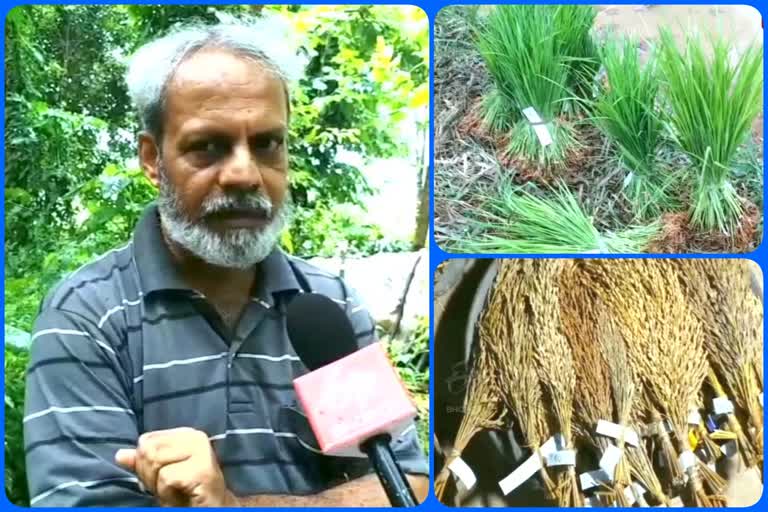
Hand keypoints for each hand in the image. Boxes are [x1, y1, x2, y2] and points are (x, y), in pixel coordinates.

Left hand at [115, 427, 238, 506]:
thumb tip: (120, 455)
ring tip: (175, 489)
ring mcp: (202, 451)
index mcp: (186, 434)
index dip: (145, 464)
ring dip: (159, 484)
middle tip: (169, 486)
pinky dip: (167, 493)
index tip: (162, 476)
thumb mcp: (161, 475)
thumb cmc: (187, 492)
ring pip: (156, 463)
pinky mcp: (203, 469)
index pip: (146, 441)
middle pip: (148, 451)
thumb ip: (143, 463)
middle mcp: (196, 437)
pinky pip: (167, 478)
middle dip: (150, 475)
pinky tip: (182, 495)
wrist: (213, 508)